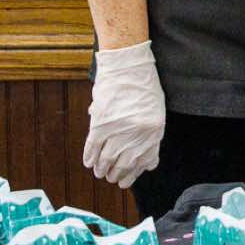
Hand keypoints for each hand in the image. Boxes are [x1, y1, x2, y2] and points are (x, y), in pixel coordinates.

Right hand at [84, 41, 164, 187]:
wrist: (128, 64)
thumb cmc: (143, 85)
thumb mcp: (156, 110)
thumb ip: (151, 135)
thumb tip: (149, 163)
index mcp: (154, 131)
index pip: (144, 161)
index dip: (133, 173)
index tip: (127, 180)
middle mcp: (137, 134)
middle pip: (124, 163)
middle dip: (117, 174)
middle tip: (111, 178)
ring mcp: (119, 129)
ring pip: (107, 158)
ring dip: (102, 169)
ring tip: (100, 173)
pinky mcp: (101, 123)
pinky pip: (93, 146)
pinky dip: (90, 156)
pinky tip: (89, 162)